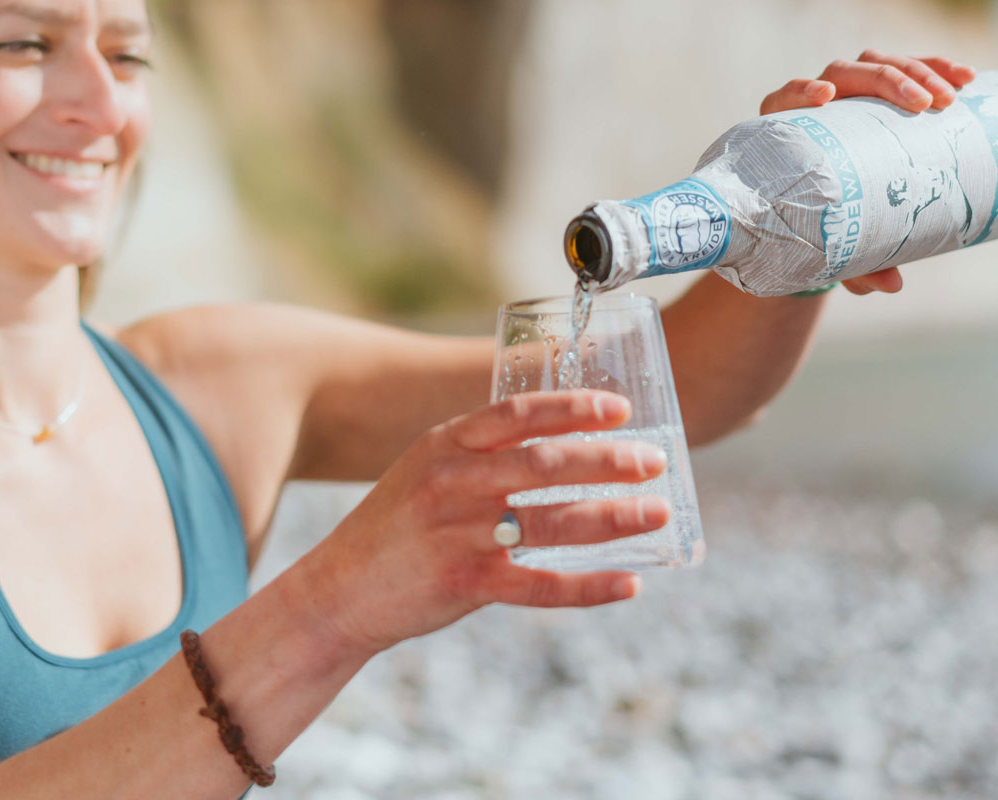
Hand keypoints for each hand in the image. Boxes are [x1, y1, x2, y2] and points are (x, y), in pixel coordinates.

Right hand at [299, 391, 669, 657]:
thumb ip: (481, 450)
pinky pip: (540, 586)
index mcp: (446, 444)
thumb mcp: (427, 465)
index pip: (518, 413)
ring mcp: (460, 534)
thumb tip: (554, 433)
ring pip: (552, 523)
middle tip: (653, 460)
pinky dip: (588, 586)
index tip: (619, 409)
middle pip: (546, 464)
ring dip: (613, 517)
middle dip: (608, 460)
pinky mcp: (466, 584)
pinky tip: (627, 583)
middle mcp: (454, 483)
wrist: (340, 589)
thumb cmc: (396, 522)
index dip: (573, 407)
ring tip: (657, 512)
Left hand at [758, 49, 976, 294]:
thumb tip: (892, 284)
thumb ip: (856, 263)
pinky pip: (908, 71)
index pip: (786, 99)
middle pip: (844, 73)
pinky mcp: (882, 93)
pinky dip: (935, 69)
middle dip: (885, 80)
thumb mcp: (835, 245)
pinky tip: (967, 78)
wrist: (831, 212)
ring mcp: (849, 92)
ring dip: (917, 70)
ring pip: (878, 64)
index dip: (801, 91)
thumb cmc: (823, 228)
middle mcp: (816, 104)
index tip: (824, 96)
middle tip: (923, 104)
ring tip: (952, 95)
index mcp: (788, 133)